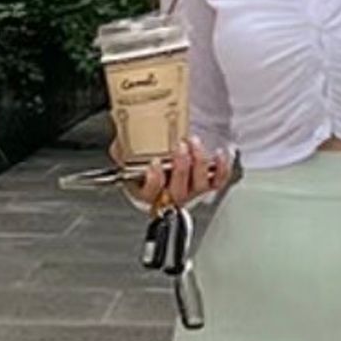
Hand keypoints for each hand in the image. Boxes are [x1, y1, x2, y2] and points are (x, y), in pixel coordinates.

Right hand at [109, 133, 231, 207]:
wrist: (167, 164)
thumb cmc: (149, 161)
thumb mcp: (130, 156)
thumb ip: (122, 151)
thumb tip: (119, 144)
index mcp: (149, 193)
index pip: (150, 193)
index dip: (154, 180)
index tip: (154, 163)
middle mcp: (171, 196)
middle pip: (178, 190)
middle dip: (180, 168)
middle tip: (180, 147)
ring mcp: (191, 192)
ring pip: (199, 185)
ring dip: (199, 163)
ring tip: (195, 143)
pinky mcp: (207, 185)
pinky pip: (218, 182)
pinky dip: (222, 169)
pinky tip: (219, 154)